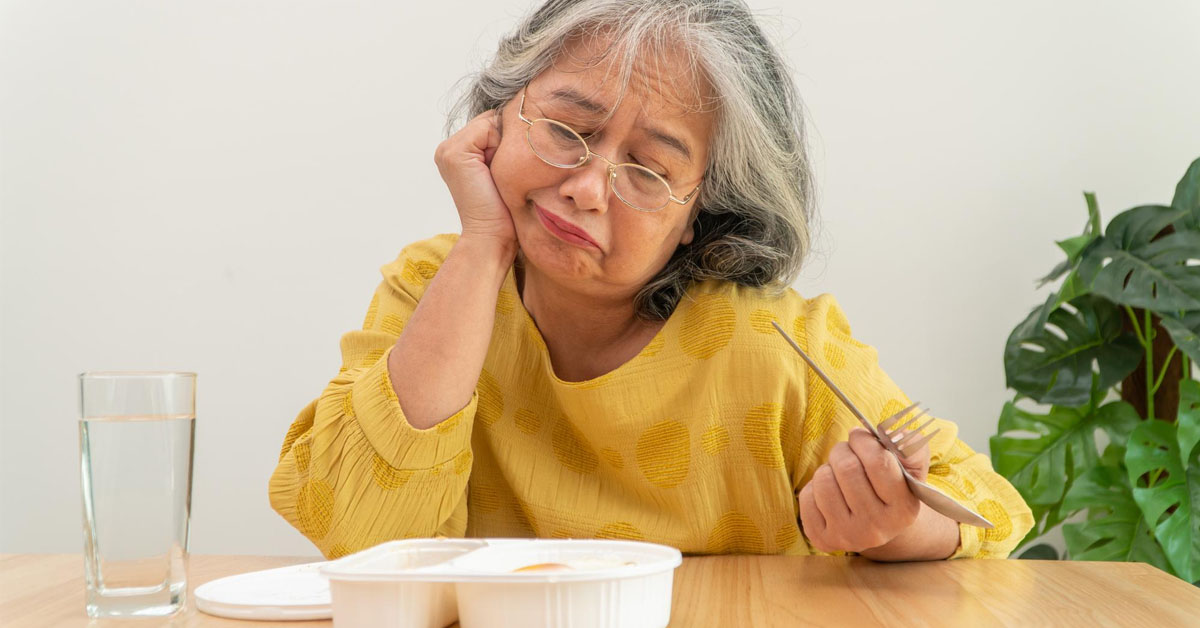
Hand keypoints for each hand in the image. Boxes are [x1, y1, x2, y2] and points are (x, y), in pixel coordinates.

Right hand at [434, 108, 516, 248]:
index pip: (490, 125)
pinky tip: (497, 170)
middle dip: (506, 139)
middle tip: (507, 171)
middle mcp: (447, 148)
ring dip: (505, 143)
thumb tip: (524, 121)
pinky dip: (500, 145)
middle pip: (490, 121)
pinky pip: (487, 128)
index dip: (508, 140)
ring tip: (501, 173)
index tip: (511, 167)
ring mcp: (448, 150)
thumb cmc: (504, 211)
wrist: (492, 236)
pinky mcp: (455, 153)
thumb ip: (501, 146)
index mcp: (456, 153)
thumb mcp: (502, 172)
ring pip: (490, 123)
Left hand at [798, 427, 931, 553]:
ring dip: (827, 468)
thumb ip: (909, 446)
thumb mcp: (910, 469)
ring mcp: (848, 536)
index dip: (864, 441)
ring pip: (824, 480)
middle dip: (843, 451)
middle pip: (847, 469)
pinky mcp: (823, 540)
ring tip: (838, 474)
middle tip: (847, 452)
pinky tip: (829, 493)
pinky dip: (814, 487)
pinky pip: (806, 497)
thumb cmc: (891, 488)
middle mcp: (877, 528)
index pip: (879, 463)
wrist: (877, 525)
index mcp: (903, 509)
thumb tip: (891, 432)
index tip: (858, 435)